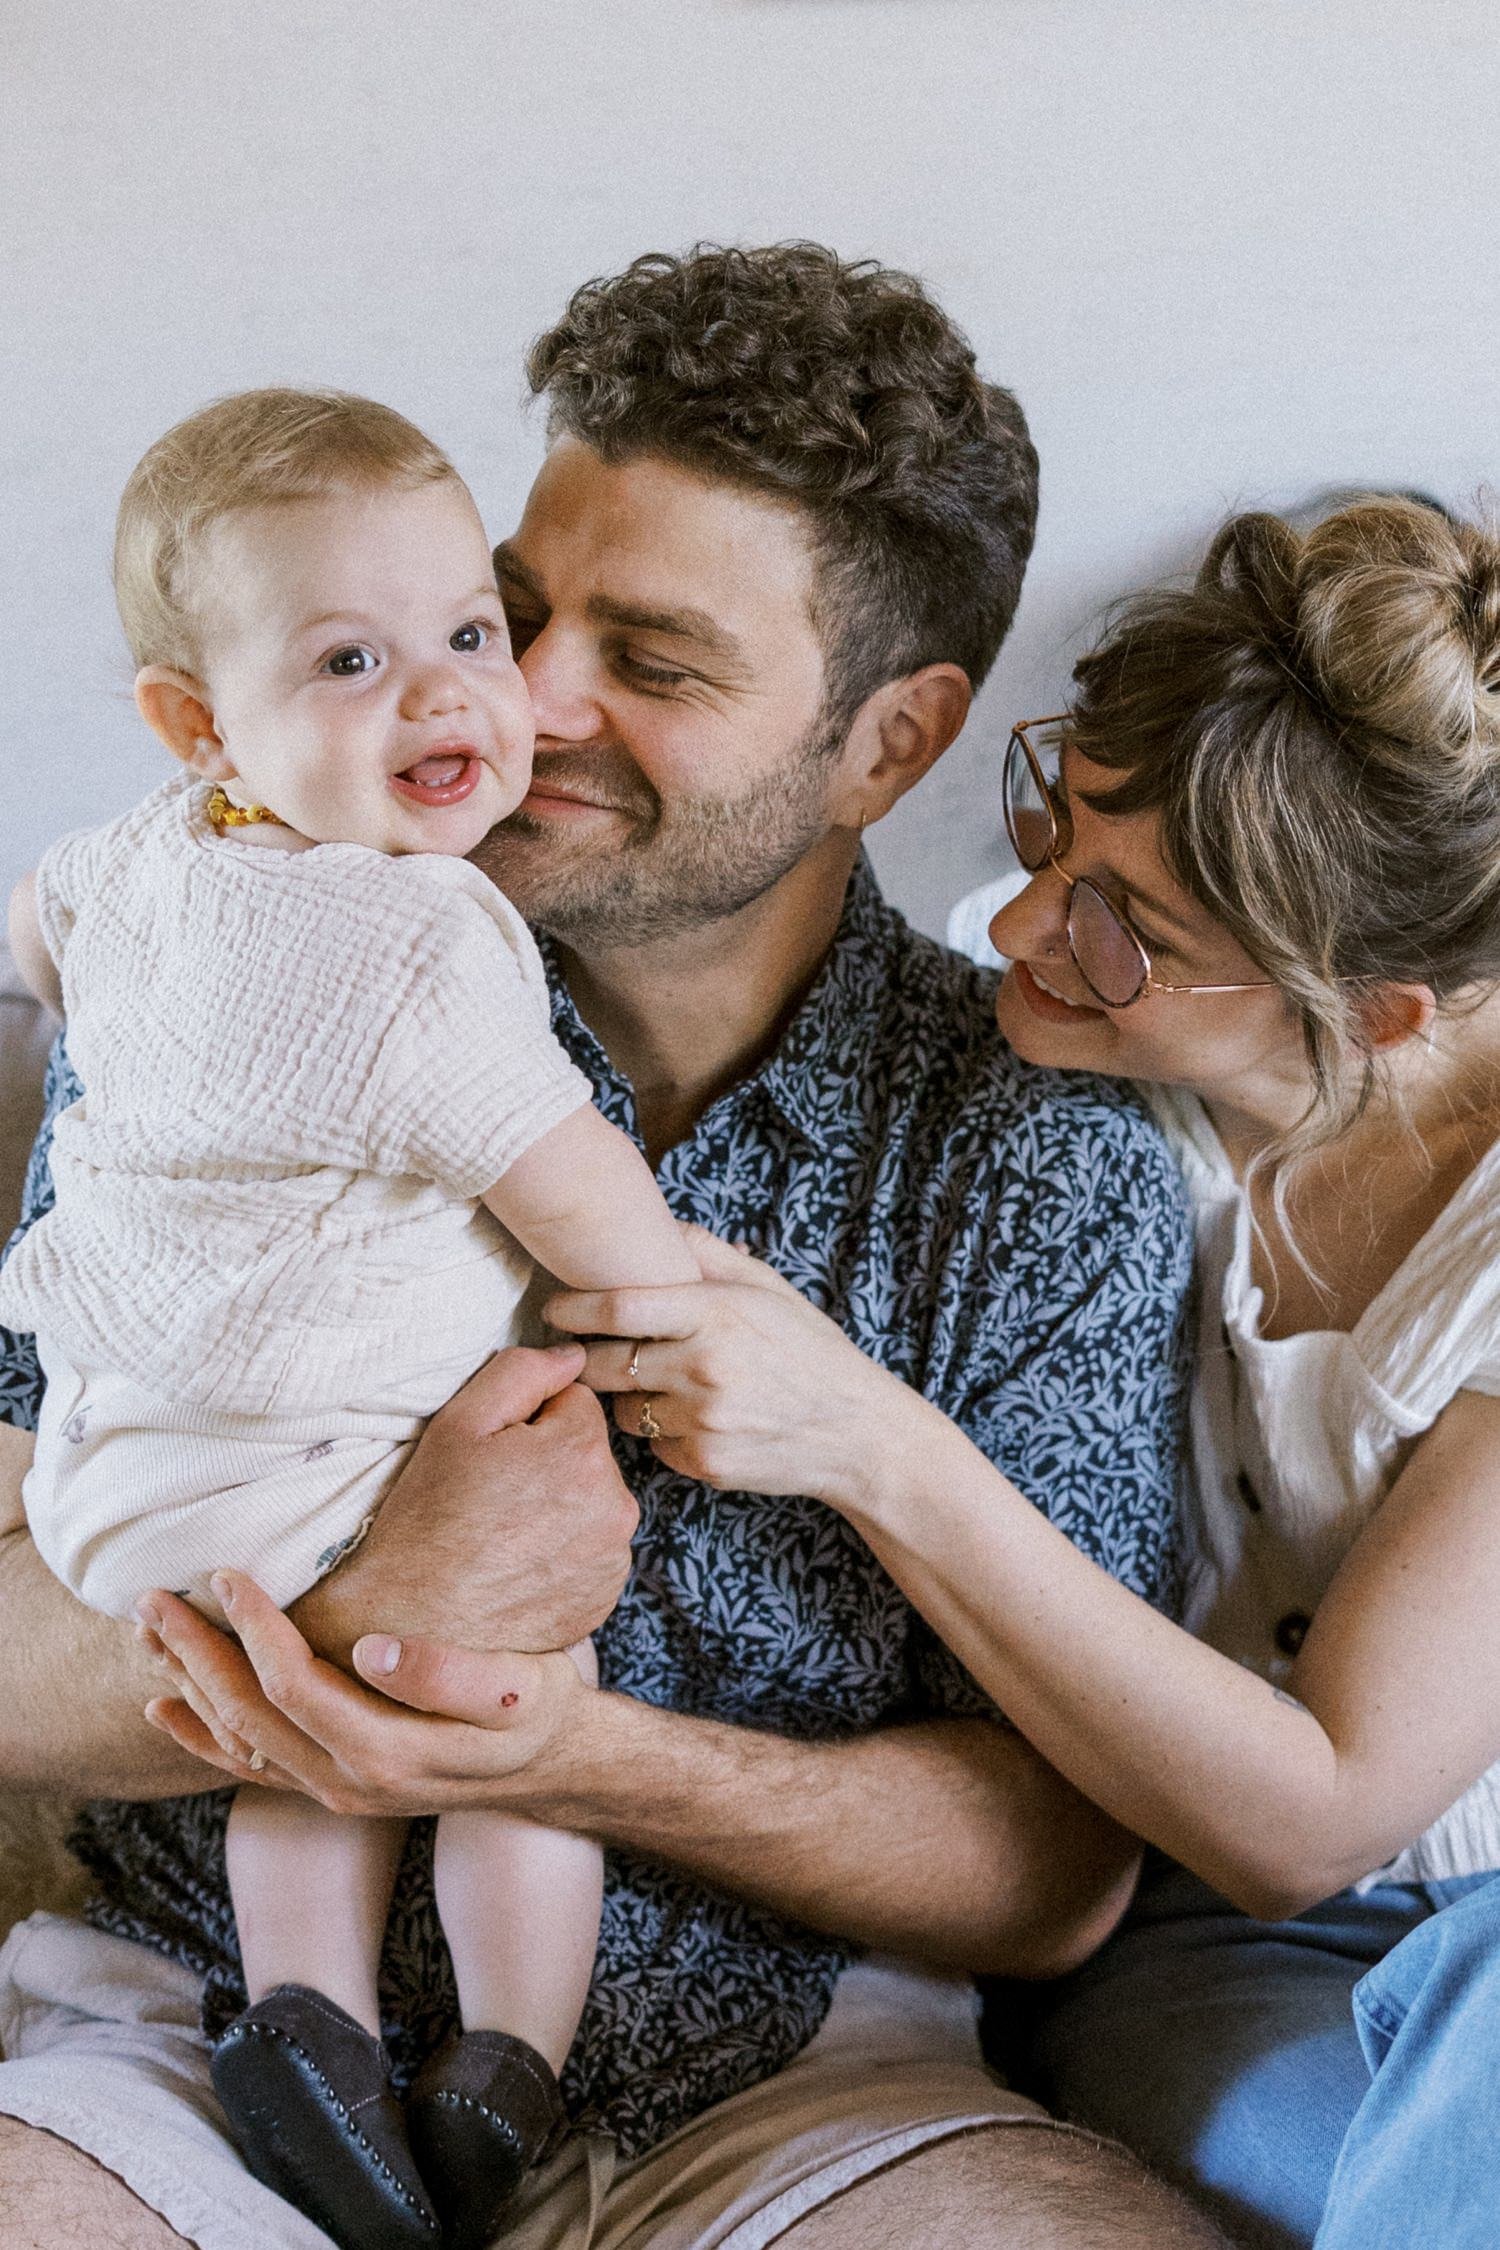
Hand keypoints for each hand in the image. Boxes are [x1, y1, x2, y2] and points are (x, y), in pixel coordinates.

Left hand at [138, 1571, 590, 1817]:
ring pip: (239, 1740)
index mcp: (386, 1754)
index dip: (254, 1630)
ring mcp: (333, 1792)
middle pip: (248, 1716)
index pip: (294, 1687)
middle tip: (152, 1598)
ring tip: (147, 1632)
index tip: (226, 1574)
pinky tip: (162, 1706)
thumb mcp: (520, 1689)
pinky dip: (200, 1735)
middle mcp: (346, 1783)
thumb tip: (372, 1649)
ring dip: (189, 1685)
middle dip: (196, 1654)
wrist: (550, 1768)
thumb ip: (451, 1675)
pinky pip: (249, 1765)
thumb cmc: (537, 1710)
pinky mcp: (329, 1786)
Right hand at [290, 1342, 637, 1663]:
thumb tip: (573, 1354)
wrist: (413, 1624)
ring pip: (592, 1502)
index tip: (493, 1454)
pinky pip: (592, 1551)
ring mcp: (613, 1558)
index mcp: (583, 1451)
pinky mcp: (605, 1598)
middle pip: (588, 1453)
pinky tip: (519, 1566)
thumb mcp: (459, 1423)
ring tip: (502, 1534)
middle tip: (491, 1496)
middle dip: (549, 1463)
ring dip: (560, 1507)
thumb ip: (522, 1371)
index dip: (528, 1422)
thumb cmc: (427, 1519)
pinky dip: (564, 1552)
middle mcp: (615, 1505)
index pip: (573, 1402)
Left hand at [545, 1226, 913, 1505]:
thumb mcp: (769, 1289)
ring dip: (630, 1398)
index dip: (572, 1308)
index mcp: (716, 1313)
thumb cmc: (809, 1350)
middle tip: (584, 1350)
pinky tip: (696, 1420)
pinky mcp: (704, 1463)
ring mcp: (703, 1420)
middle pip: (604, 1364)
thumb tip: (656, 1223)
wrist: (856, 1431)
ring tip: (662, 1386)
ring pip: (624, 1410)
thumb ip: (708, 1253)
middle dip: (587, 1357)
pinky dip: (664, 1433)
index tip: (554, 1309)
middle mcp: (705, 1367)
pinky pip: (655, 1446)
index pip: (616, 1308)